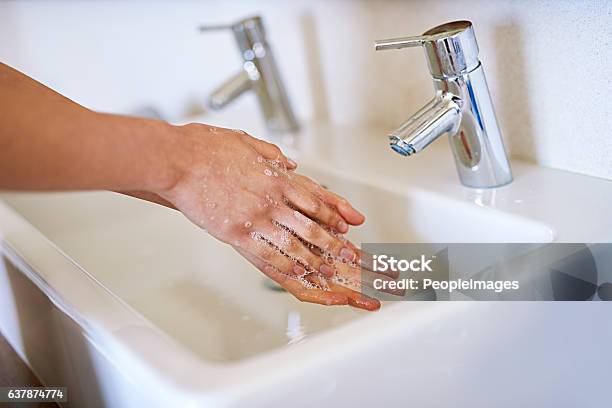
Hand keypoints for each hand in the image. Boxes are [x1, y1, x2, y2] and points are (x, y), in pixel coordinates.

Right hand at [156, 123, 379, 309]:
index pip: (317, 196)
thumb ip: (271, 155)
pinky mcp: (238, 234)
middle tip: (355, 258)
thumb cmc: (206, 148)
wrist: (177, 159)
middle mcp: (272, 198)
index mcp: (276, 176)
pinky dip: (290, 269)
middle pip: (314, 224)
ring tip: (338, 275)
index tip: (351, 223)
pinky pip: (270, 257)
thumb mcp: (247, 143)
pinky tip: (303, 278)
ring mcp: (257, 218)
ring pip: (298, 244)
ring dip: (321, 262)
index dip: (337, 211)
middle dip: (338, 244)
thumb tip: (289, 163)